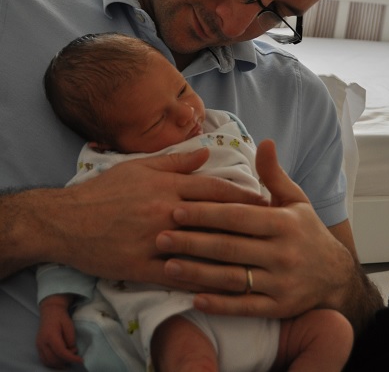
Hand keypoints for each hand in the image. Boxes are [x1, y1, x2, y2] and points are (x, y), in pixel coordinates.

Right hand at [33, 148, 265, 283]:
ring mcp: (155, 242)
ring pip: (201, 250)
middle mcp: (166, 212)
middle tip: (271, 230)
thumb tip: (206, 154)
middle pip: (215, 220)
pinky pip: (178, 275)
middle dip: (246, 225)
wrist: (68, 221)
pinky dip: (200, 280)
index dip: (243, 196)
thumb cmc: (105, 190)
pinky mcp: (142, 267)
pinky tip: (220, 285)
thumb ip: (176, 162)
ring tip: (255, 258)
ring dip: (230, 255)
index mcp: (167, 187)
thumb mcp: (139, 167)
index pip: (214, 190)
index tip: (265, 200)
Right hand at [36, 295, 82, 368]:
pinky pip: (44, 359)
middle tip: (75, 355)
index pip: (61, 352)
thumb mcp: (69, 324)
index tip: (81, 360)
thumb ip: (71, 338)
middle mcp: (42, 343)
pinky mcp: (38, 347)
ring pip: (48, 362)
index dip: (71, 358)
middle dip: (66, 361)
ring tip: (69, 358)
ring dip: (59, 364)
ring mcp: (39, 345)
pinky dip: (53, 362)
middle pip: (54, 359)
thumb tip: (72, 350)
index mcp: (51, 336)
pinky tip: (60, 360)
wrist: (50, 311)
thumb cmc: (60, 317)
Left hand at [156, 139, 354, 318]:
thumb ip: (275, 174)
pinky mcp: (279, 308)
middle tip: (160, 237)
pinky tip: (195, 299)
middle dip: (192, 242)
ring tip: (168, 266)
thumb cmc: (307, 231)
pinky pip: (246, 307)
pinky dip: (220, 305)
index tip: (176, 209)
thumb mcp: (297, 199)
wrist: (336, 275)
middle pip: (230, 247)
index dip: (206, 213)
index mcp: (285, 223)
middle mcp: (283, 253)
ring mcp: (282, 283)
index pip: (238, 216)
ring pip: (233, 279)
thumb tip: (264, 142)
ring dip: (198, 273)